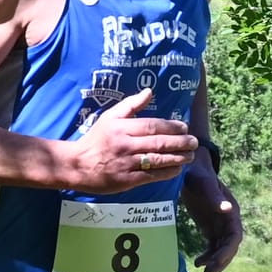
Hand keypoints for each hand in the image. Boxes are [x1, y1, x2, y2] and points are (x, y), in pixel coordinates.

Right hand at [72, 88, 197, 193]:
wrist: (77, 165)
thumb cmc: (96, 139)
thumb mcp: (109, 117)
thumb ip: (130, 105)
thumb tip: (149, 91)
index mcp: (121, 128)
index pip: (152, 126)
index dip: (172, 127)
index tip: (185, 127)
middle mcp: (125, 145)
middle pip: (159, 142)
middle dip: (180, 142)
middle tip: (194, 142)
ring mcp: (127, 163)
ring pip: (158, 160)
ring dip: (178, 158)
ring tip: (190, 156)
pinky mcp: (127, 180)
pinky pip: (152, 176)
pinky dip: (167, 172)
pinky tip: (177, 169)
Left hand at [182, 162, 243, 271]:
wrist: (189, 169)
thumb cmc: (197, 173)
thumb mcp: (204, 183)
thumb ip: (214, 195)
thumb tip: (228, 208)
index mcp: (231, 210)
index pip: (234, 236)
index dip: (227, 251)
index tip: (216, 262)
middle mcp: (228, 219)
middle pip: (229, 245)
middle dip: (222, 261)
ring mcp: (219, 224)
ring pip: (221, 248)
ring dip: (215, 261)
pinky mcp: (209, 226)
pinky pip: (212, 245)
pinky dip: (207, 256)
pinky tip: (197, 263)